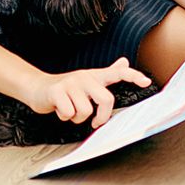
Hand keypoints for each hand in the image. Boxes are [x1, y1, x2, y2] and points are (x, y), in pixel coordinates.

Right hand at [29, 57, 151, 128]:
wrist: (38, 87)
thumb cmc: (66, 88)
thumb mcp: (88, 79)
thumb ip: (108, 73)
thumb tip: (125, 62)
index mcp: (95, 76)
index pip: (118, 73)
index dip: (133, 76)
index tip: (147, 82)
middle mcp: (85, 77)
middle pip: (106, 99)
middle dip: (101, 117)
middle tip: (94, 123)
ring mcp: (70, 83)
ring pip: (85, 111)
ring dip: (76, 118)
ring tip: (69, 110)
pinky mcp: (57, 91)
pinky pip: (68, 113)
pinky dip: (64, 117)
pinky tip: (59, 109)